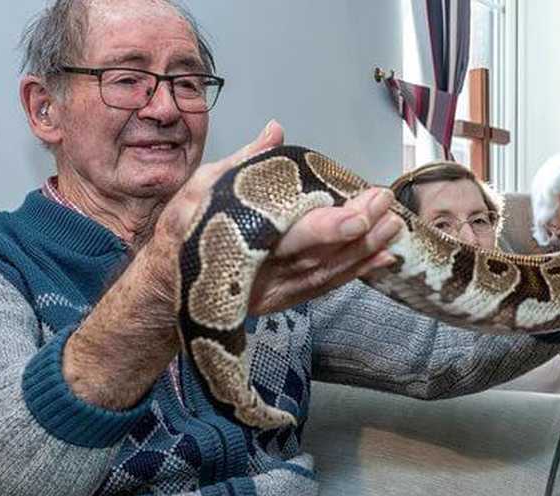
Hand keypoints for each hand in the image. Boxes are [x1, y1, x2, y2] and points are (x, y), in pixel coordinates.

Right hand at [154, 120, 402, 316]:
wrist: (165, 286)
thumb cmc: (184, 228)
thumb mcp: (202, 187)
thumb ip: (243, 160)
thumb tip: (276, 130)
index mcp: (241, 241)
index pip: (293, 235)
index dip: (333, 226)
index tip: (364, 208)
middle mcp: (261, 273)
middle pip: (319, 255)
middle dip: (358, 231)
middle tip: (385, 204)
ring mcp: (273, 292)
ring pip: (327, 273)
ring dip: (364, 250)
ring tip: (393, 225)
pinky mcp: (283, 301)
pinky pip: (325, 288)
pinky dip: (356, 272)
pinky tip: (382, 256)